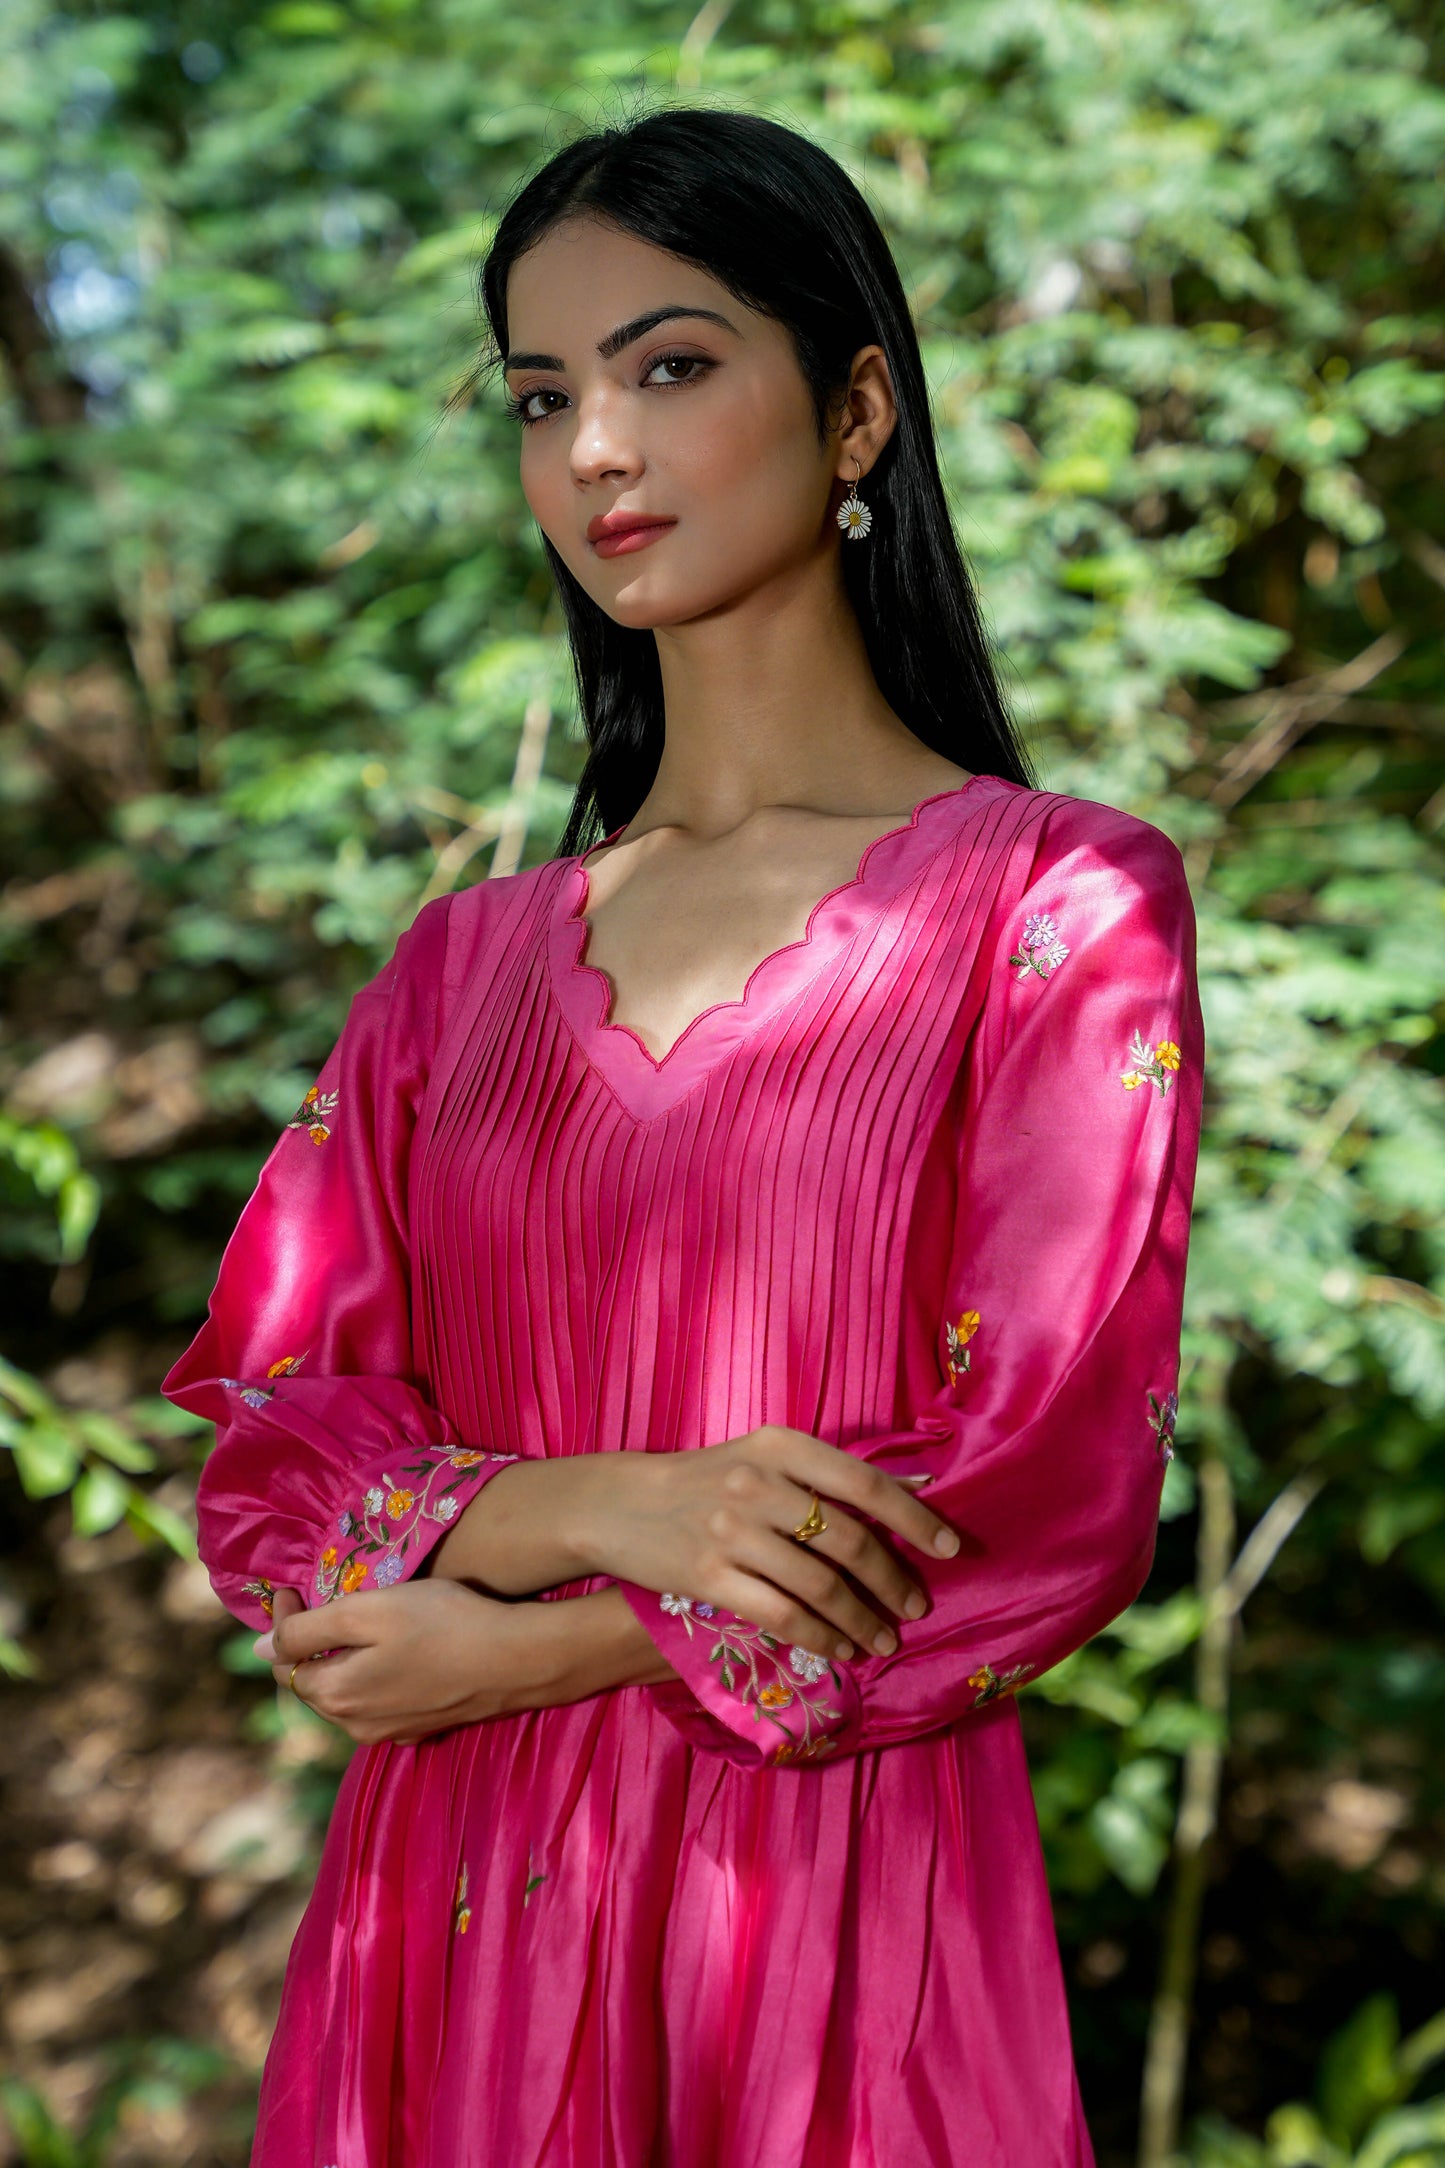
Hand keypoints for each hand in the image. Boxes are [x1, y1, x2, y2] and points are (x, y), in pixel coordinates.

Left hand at [256, 1579, 549, 1744]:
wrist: (517, 1659)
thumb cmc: (442, 1624)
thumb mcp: (367, 1612)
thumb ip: (308, 1630)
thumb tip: (260, 1649)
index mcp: (334, 1696)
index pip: (284, 1660)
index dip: (284, 1620)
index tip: (294, 1587)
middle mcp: (354, 1726)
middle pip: (314, 1681)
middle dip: (310, 1644)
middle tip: (322, 1601)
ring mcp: (390, 1733)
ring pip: (347, 1695)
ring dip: (342, 1662)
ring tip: (356, 1625)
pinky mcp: (422, 1729)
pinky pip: (380, 1703)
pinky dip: (374, 1679)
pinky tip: (394, 1655)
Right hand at [568, 1425, 958, 1663]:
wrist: (620, 1505)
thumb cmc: (708, 1478)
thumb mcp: (767, 1456)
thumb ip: (833, 1473)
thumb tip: (919, 1481)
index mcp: (781, 1445)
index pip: (864, 1483)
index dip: (914, 1518)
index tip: (950, 1548)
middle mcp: (758, 1482)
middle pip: (848, 1541)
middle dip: (892, 1580)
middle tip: (917, 1606)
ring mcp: (732, 1532)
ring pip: (820, 1586)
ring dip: (863, 1620)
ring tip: (884, 1639)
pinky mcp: (709, 1577)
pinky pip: (782, 1616)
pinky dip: (822, 1637)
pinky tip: (841, 1649)